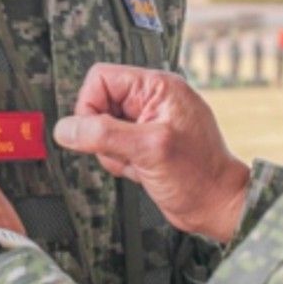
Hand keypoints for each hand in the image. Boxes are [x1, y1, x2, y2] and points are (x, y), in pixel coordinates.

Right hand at [54, 64, 249, 242]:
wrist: (216, 205)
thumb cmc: (198, 174)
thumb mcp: (149, 149)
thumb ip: (104, 134)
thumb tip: (66, 127)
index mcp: (158, 86)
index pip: (102, 78)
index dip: (90, 105)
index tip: (95, 132)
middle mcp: (153, 100)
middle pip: (99, 105)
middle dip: (103, 135)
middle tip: (128, 152)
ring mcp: (149, 123)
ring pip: (103, 130)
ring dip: (113, 154)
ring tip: (140, 164)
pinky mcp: (146, 144)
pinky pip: (114, 148)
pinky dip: (121, 164)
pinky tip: (143, 172)